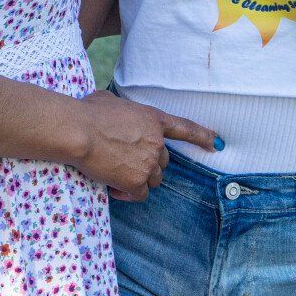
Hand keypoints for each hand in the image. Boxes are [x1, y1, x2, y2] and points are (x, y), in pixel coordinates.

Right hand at [71, 90, 216, 200]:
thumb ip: (123, 111)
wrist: (78, 131)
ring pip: (153, 179)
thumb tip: (112, 112)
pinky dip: (128, 193)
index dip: (203, 136)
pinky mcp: (136, 181)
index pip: (186, 129)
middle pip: (163, 161)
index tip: (216, 144)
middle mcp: (156, 142)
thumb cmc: (87, 112)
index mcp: (153, 119)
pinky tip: (113, 187)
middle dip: (147, 163)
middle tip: (123, 161)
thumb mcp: (109, 101)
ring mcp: (148, 163)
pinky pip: (140, 194)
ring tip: (115, 173)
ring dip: (138, 179)